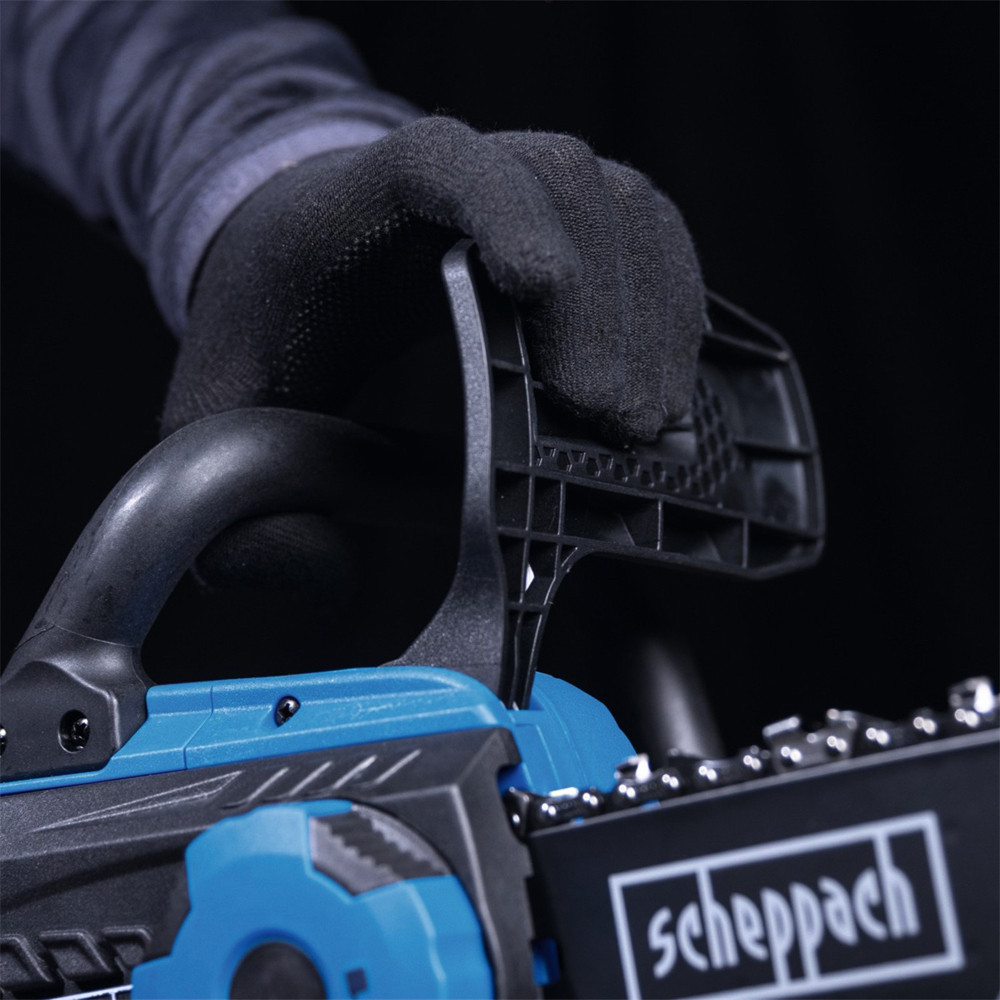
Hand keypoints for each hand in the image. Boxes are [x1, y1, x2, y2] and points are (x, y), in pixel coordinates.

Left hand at [161, 116, 704, 593]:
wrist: (304, 252)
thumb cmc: (269, 322)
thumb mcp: (219, 404)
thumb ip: (231, 480)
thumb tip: (313, 567)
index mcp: (356, 199)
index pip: (441, 160)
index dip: (502, 209)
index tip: (539, 288)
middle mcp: (457, 175)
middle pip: (560, 183)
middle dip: (603, 308)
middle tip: (615, 423)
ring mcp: (525, 188)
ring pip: (622, 207)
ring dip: (653, 314)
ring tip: (648, 422)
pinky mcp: (572, 222)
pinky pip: (650, 234)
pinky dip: (675, 304)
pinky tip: (668, 380)